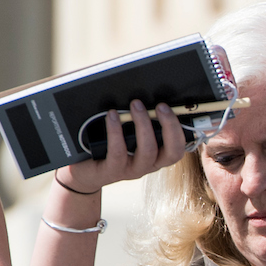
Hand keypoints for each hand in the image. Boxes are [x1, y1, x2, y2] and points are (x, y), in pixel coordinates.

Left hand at [58, 99, 192, 194]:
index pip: (179, 148)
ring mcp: (132, 170)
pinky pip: (118, 152)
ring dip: (143, 125)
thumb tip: (148, 94)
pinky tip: (112, 116)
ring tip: (135, 105)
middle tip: (160, 106)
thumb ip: (142, 119)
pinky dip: (116, 131)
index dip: (181, 130)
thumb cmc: (109, 144)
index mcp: (157, 155)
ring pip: (147, 151)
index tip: (172, 108)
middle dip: (169, 126)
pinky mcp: (113, 171)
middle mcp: (149, 164)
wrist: (84, 168)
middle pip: (172, 152)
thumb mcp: (128, 132)